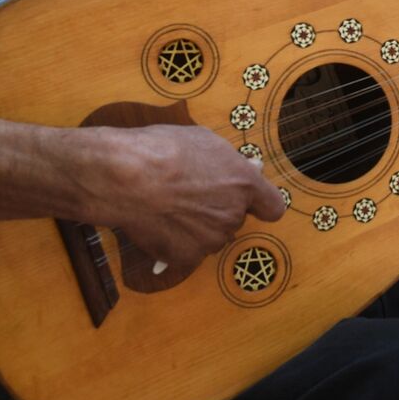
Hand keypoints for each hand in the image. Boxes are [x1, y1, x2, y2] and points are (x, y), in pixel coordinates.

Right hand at [88, 124, 285, 268]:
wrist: (125, 177)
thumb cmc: (162, 150)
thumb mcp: (205, 142)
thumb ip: (230, 162)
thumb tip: (248, 168)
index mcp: (244, 185)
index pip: (273, 207)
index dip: (260, 204)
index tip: (248, 200)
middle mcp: (233, 215)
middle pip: (234, 218)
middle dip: (218, 209)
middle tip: (191, 194)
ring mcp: (210, 239)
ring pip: (210, 236)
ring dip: (197, 227)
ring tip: (168, 207)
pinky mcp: (186, 257)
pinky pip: (187, 252)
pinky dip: (175, 244)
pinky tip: (158, 225)